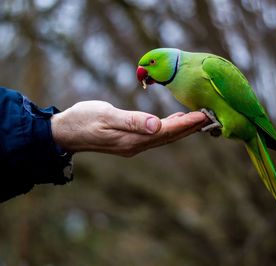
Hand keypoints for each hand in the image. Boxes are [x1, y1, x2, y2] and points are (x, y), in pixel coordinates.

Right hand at [50, 101, 207, 156]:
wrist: (66, 132)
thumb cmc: (83, 120)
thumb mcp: (105, 116)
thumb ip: (131, 120)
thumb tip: (156, 125)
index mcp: (132, 139)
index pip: (166, 131)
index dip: (185, 124)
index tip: (203, 116)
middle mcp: (136, 145)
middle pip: (169, 137)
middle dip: (189, 128)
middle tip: (209, 117)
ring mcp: (133, 145)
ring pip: (164, 137)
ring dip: (181, 129)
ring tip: (197, 119)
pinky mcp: (129, 141)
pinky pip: (155, 136)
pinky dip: (168, 128)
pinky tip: (174, 120)